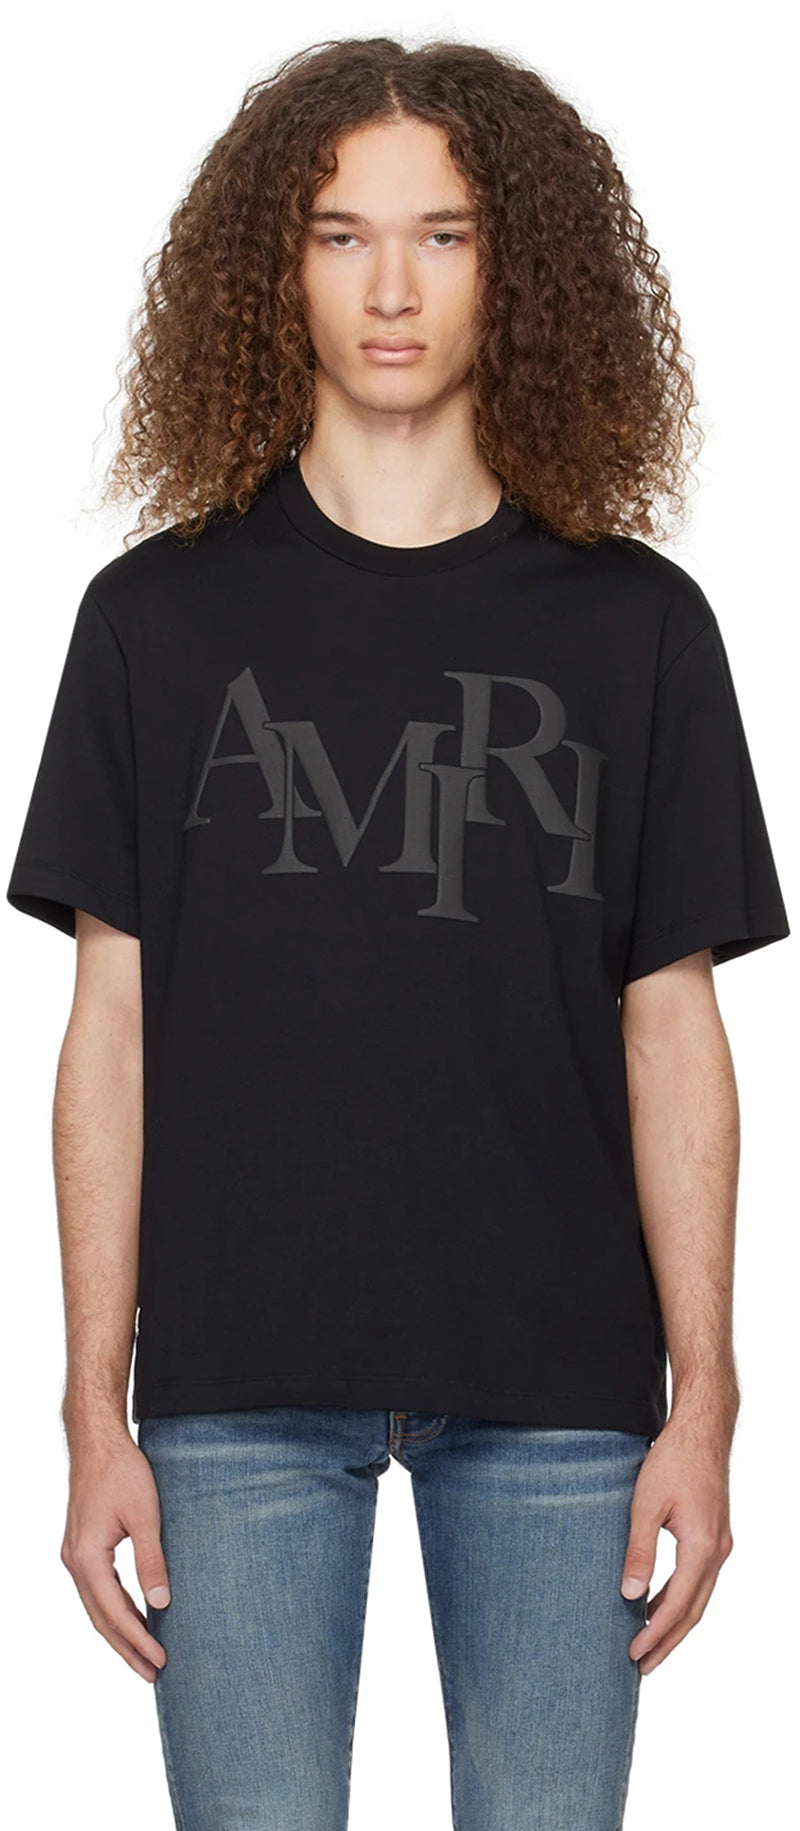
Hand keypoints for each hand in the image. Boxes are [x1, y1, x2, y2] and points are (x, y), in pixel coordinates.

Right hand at [60, 1424, 171, 1682]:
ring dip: (120, 1632)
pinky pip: (98, 1590)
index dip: (137, 1640)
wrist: (98, 1441)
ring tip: (145, 1656)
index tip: (161, 1661)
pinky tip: (134, 1617)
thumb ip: (151, 1560)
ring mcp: (75, 1555)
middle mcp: (74, 1562)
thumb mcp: (145, 1515)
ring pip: (97, 1607)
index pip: (114, 1612)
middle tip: (154, 1674)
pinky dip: (115, 1610)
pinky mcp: (82, 1548)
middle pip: (100, 1619)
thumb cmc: (122, 1471)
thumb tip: (162, 1602)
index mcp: (87, 1558)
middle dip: (127, 1648)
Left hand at [620, 1405, 734, 1674]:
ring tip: (648, 1645)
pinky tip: (659, 1605)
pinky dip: (680, 1600)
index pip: (678, 1605)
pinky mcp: (715, 1536)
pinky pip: (699, 1581)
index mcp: (702, 1547)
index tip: (634, 1654)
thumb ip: (639, 1550)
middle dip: (667, 1641)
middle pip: (693, 1611)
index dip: (655, 1633)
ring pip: (699, 1598)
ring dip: (674, 1623)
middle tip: (642, 1666)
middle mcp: (717, 1552)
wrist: (702, 1430)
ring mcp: (720, 1545)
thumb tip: (630, 1595)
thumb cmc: (672, 1461)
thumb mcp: (646, 1504)